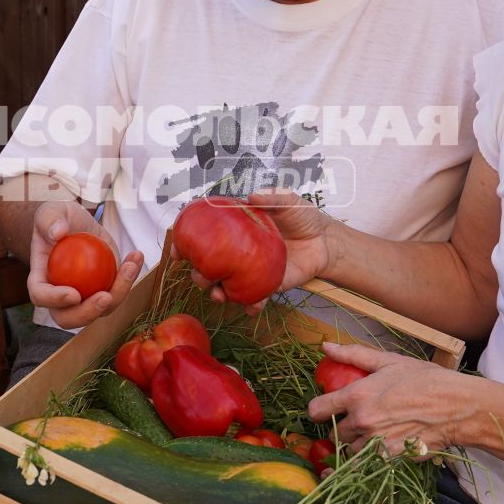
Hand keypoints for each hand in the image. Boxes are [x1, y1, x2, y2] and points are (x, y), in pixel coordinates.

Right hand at [27, 201, 142, 329]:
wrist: (75, 224)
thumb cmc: (57, 220)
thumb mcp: (50, 212)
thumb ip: (50, 220)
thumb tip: (58, 233)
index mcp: (41, 280)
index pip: (41, 296)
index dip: (55, 300)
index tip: (73, 294)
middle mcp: (60, 296)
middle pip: (69, 317)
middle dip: (88, 313)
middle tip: (106, 296)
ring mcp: (83, 296)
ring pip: (100, 310)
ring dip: (119, 292)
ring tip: (130, 266)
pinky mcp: (103, 289)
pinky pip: (117, 291)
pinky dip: (129, 277)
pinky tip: (136, 256)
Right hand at [188, 189, 335, 305]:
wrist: (327, 240)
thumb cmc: (303, 217)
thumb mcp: (289, 201)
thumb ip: (272, 197)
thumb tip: (252, 196)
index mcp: (235, 231)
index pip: (205, 237)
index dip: (187, 244)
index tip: (177, 251)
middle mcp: (238, 253)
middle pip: (209, 267)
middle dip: (199, 276)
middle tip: (202, 276)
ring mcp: (251, 272)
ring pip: (226, 287)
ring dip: (218, 294)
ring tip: (220, 295)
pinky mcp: (268, 286)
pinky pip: (254, 299)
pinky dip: (251, 305)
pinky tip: (252, 307)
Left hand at [305, 341, 474, 457]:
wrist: (457, 407)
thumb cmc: (425, 380)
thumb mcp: (389, 361)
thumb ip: (354, 355)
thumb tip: (326, 347)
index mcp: (356, 396)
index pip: (317, 410)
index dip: (318, 410)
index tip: (325, 410)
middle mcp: (362, 422)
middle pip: (335, 433)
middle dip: (342, 427)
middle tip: (359, 419)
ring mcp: (375, 444)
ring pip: (350, 451)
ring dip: (356, 445)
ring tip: (373, 433)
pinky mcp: (390, 460)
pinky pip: (368, 466)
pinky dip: (369, 460)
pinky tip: (381, 449)